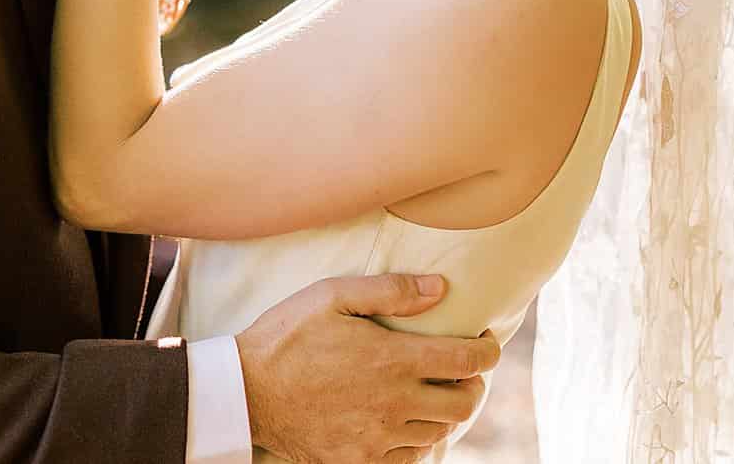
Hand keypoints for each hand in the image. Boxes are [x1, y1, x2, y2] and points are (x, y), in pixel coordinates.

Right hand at [237, 274, 500, 463]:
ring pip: (438, 432)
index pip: (468, 361)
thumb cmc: (285, 336)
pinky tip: (404, 423)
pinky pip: (409, 459)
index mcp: (393, 360)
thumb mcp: (331, 295)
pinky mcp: (359, 462)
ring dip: (444, 412)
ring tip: (432, 393)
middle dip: (474, 384)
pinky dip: (417, 441)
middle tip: (462, 369)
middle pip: (464, 404)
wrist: (244, 393)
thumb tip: (441, 287)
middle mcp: (394, 404)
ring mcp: (378, 439)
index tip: (486, 341)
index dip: (489, 350)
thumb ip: (390, 290)